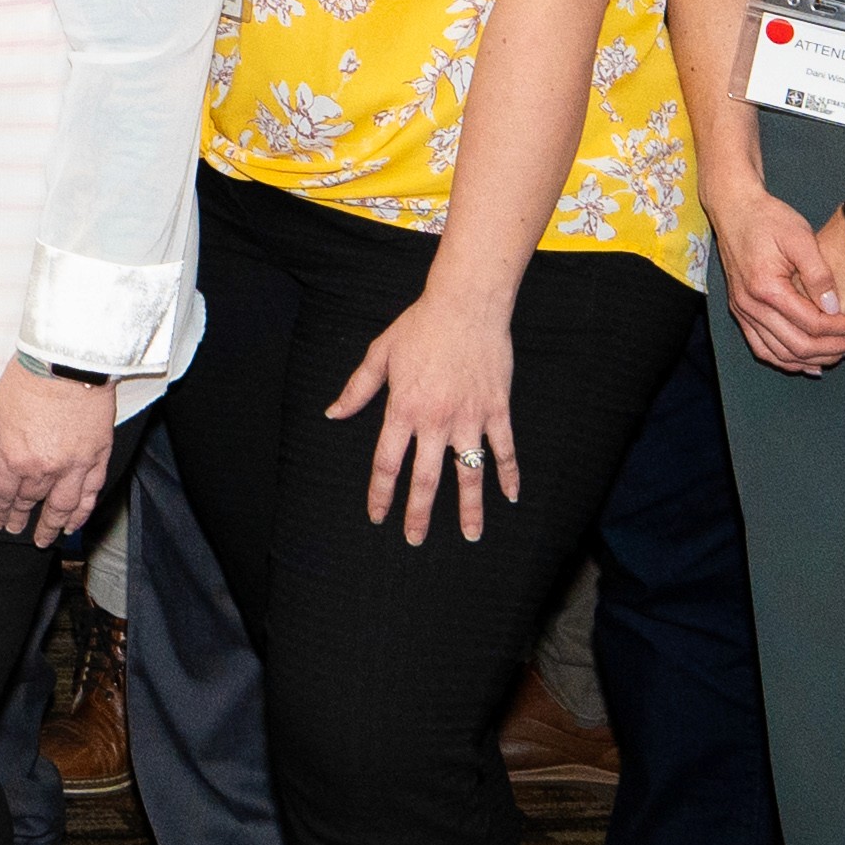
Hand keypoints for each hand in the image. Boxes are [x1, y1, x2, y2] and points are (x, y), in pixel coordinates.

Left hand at [0, 365, 113, 545]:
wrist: (67, 361)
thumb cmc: (29, 380)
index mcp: (14, 459)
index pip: (2, 497)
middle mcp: (44, 470)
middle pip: (29, 503)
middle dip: (20, 519)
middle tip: (16, 530)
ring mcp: (73, 466)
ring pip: (61, 507)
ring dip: (51, 526)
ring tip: (45, 538)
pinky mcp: (97, 458)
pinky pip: (90, 494)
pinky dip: (82, 512)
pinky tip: (74, 522)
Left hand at [323, 290, 526, 545]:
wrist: (466, 304)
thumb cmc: (420, 326)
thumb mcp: (379, 354)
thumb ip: (357, 389)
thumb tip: (333, 413)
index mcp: (403, 409)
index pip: (387, 463)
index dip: (381, 493)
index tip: (378, 516)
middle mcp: (435, 421)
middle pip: (425, 479)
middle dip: (419, 514)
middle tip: (415, 540)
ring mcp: (469, 418)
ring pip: (469, 473)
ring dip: (470, 508)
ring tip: (472, 536)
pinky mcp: (497, 409)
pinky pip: (504, 449)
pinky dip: (509, 474)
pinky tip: (511, 497)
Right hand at [712, 182, 844, 371]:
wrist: (734, 209)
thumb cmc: (768, 218)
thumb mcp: (800, 237)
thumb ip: (819, 275)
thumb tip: (835, 308)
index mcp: (766, 288)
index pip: (813, 324)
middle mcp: (750, 307)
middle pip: (800, 346)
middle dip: (837, 347)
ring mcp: (743, 312)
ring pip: (782, 355)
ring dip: (816, 358)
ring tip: (844, 348)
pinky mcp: (741, 313)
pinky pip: (763, 350)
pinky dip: (788, 361)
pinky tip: (810, 361)